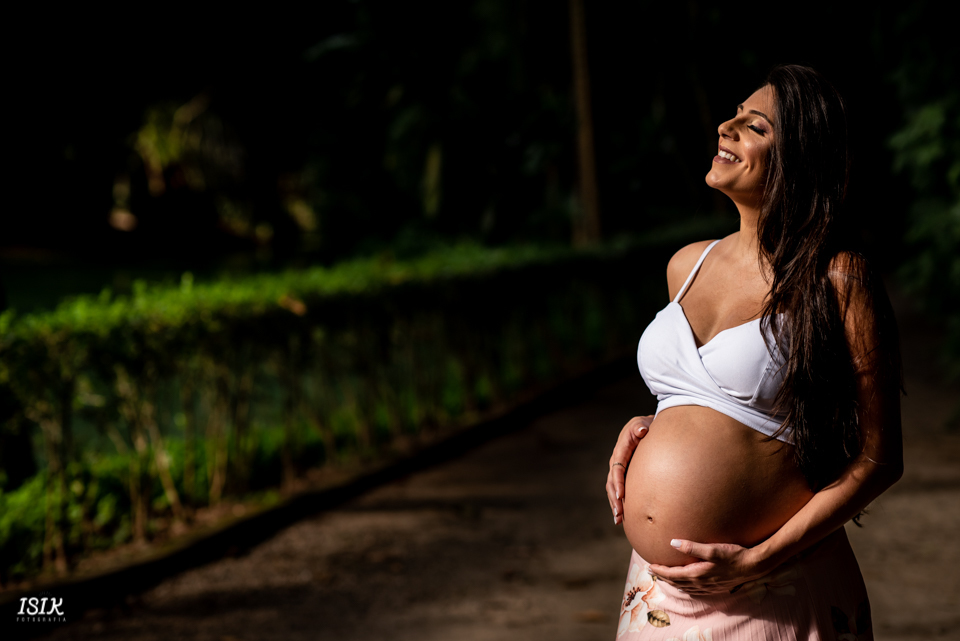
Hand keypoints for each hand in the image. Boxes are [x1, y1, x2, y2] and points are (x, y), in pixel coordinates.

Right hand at [606, 415, 652, 524]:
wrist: (645, 428)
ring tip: (618, 519)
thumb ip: (641, 427)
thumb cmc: (645, 426)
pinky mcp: (623, 475)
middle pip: (611, 482)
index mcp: (620, 450)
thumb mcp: (642, 423)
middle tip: (619, 513)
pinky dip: (618, 502)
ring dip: (615, 504)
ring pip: (612, 488)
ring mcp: (619, 469)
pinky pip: (618, 489)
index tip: (621, 495)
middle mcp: (616, 461)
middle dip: (614, 499)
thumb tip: (641, 431)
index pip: (617, 468)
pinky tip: (621, 517)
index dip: (618, 482)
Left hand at [647, 540, 771, 594]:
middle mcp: (701, 583)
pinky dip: (685, 587)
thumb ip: (692, 547)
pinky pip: (695, 590)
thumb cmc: (733, 555)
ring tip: (664, 578)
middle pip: (676, 582)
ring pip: (685, 587)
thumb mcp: (712, 549)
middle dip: (663, 577)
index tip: (650, 565)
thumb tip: (672, 543)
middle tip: (652, 572)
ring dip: (673, 582)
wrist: (753, 566)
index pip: (673, 574)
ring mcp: (708, 587)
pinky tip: (685, 585)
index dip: (660, 570)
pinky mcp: (715, 587)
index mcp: (697, 574)